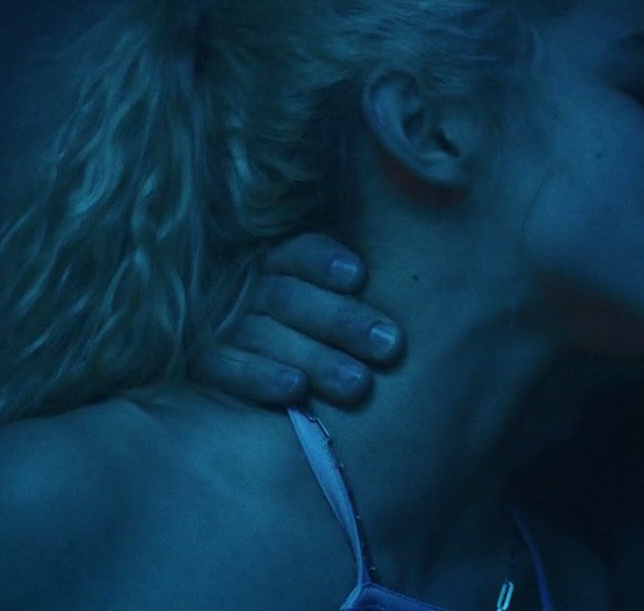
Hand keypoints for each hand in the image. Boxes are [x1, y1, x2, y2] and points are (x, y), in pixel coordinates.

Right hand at [190, 234, 404, 405]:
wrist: (238, 391)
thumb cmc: (315, 339)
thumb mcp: (336, 305)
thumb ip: (362, 292)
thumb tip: (442, 270)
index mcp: (281, 263)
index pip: (300, 251)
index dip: (326, 261)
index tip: (359, 276)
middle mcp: (249, 289)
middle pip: (290, 295)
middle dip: (342, 321)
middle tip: (391, 347)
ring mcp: (222, 326)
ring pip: (264, 333)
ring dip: (314, 357)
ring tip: (359, 385)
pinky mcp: (201, 363)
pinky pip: (223, 366)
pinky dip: (259, 377)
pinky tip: (295, 391)